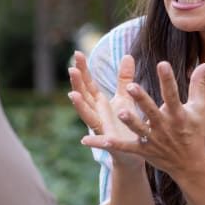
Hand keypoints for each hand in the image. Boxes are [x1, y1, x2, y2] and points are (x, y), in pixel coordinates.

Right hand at [69, 52, 143, 166]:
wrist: (133, 150)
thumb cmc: (126, 123)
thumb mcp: (125, 97)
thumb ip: (124, 78)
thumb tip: (127, 55)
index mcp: (99, 102)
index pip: (88, 83)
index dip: (82, 69)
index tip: (78, 53)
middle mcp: (96, 114)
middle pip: (84, 96)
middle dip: (77, 83)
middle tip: (71, 69)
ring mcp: (100, 128)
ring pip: (87, 116)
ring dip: (79, 106)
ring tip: (72, 95)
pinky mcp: (109, 144)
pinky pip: (100, 142)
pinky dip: (92, 142)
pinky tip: (83, 140)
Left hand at [82, 61, 204, 181]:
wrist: (191, 164)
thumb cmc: (194, 131)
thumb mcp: (199, 108)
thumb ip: (198, 85)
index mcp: (178, 114)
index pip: (172, 94)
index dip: (168, 79)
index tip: (162, 63)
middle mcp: (165, 126)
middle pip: (152, 111)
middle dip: (142, 100)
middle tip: (130, 86)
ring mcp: (153, 139)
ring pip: (139, 129)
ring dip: (130, 121)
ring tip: (120, 112)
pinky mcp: (143, 150)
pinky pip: (126, 147)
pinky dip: (112, 144)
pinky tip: (97, 139)